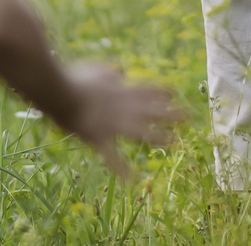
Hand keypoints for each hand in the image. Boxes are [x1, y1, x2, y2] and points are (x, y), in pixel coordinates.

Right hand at [52, 63, 186, 176]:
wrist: (61, 92)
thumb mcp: (96, 69)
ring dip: (159, 137)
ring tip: (175, 142)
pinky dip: (122, 169)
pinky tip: (132, 180)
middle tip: (189, 118)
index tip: (175, 93)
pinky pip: (113, 157)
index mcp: (122, 90)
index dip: (162, 92)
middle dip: (172, 114)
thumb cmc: (76, 78)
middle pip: (153, 111)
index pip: (147, 90)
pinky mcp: (101, 139)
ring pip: (142, 132)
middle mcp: (124, 107)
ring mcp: (114, 124)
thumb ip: (109, 71)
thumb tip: (119, 70)